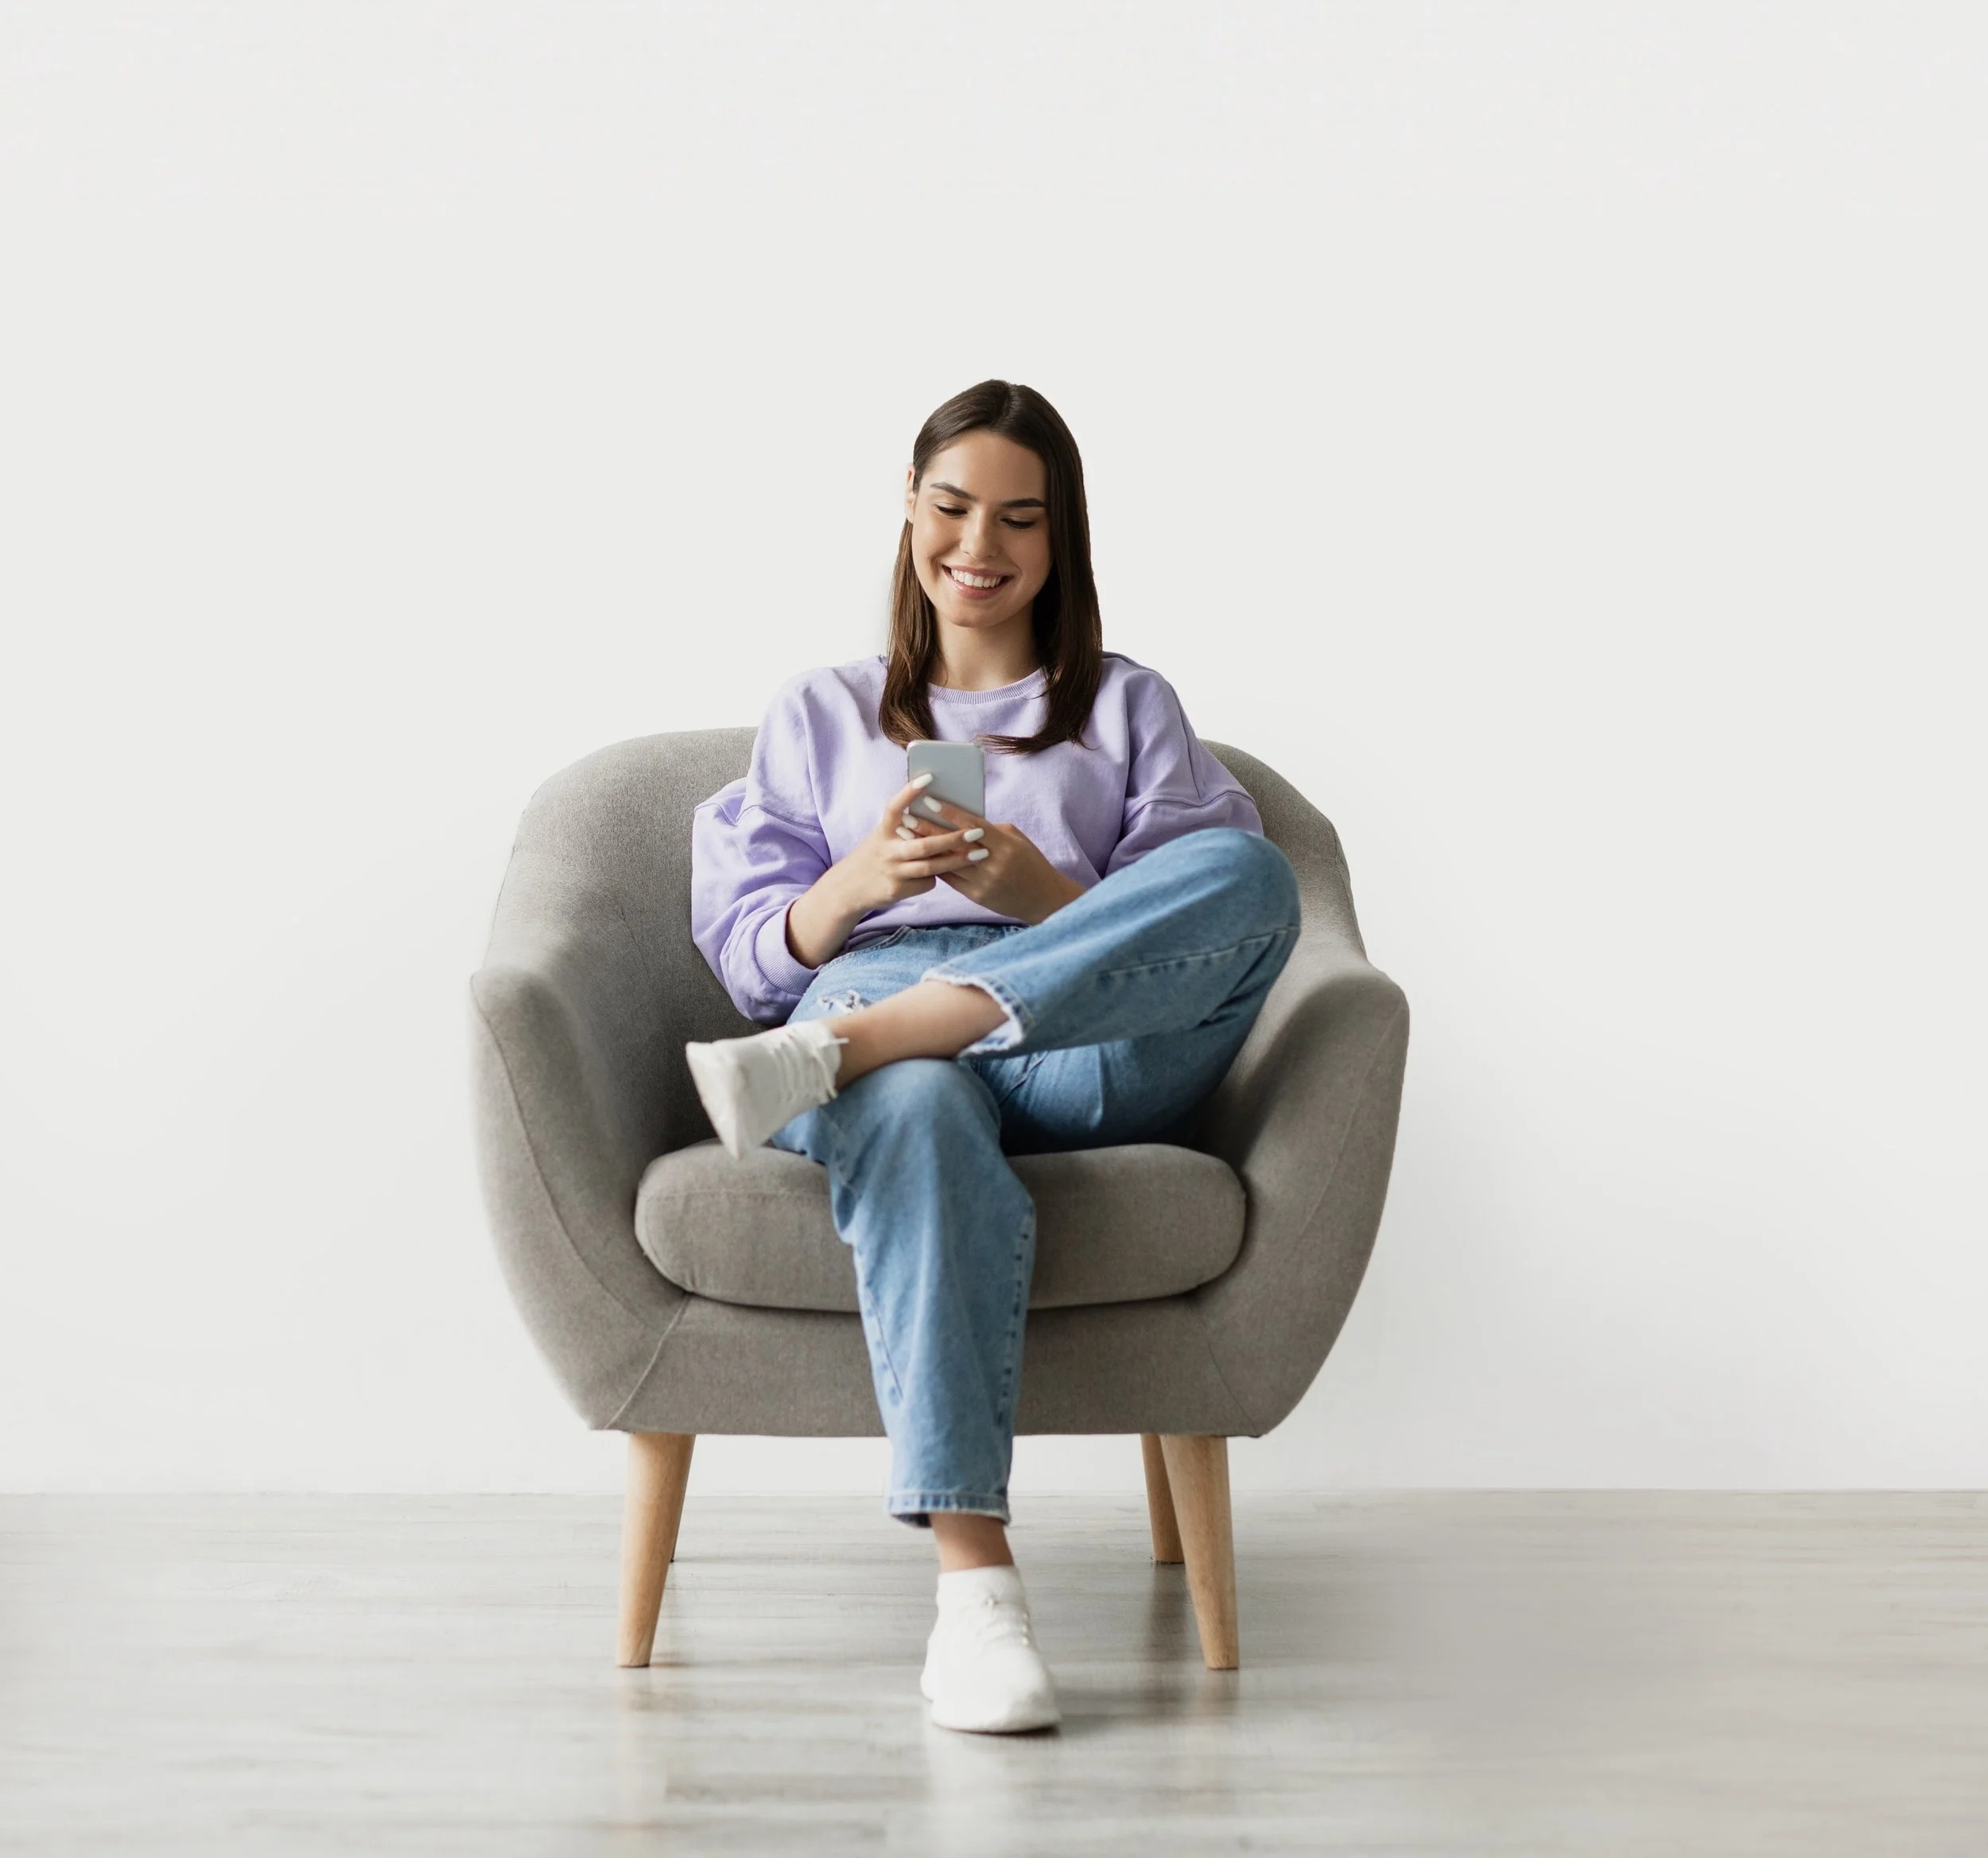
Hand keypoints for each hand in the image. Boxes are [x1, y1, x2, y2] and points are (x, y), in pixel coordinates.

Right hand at [784, 774, 986, 966]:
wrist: (849, 888)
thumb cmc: (876, 855)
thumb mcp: (883, 837)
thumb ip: (905, 828)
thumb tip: (941, 814)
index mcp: (883, 831)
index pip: (895, 808)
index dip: (909, 792)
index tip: (929, 777)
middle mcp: (886, 850)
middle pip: (924, 845)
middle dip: (953, 838)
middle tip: (976, 831)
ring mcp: (892, 871)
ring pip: (930, 867)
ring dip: (957, 860)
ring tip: (980, 853)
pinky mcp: (896, 890)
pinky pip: (926, 883)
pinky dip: (937, 877)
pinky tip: (943, 873)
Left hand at [896, 790, 1088, 925]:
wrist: (1042, 898)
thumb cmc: (1031, 862)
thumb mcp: (1016, 840)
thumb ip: (991, 829)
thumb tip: (964, 820)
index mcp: (1004, 845)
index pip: (972, 825)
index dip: (949, 812)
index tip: (929, 800)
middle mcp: (992, 864)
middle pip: (954, 844)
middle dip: (927, 829)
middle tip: (907, 817)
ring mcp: (983, 882)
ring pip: (948, 862)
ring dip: (926, 848)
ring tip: (907, 836)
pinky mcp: (977, 896)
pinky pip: (951, 879)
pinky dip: (936, 865)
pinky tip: (921, 855)